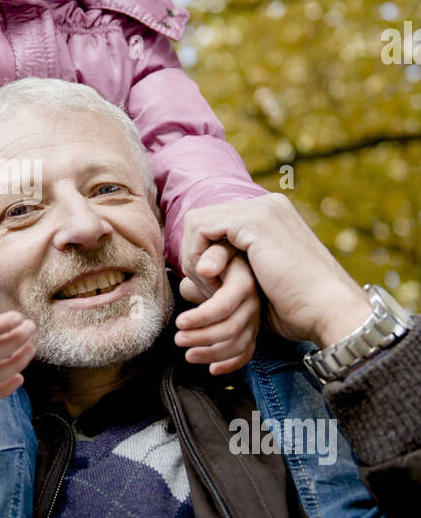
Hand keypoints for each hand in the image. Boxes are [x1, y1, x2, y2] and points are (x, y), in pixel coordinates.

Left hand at [174, 248, 259, 373]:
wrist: (240, 260)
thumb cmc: (223, 255)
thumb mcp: (219, 248)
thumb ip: (213, 256)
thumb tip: (205, 269)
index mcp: (244, 283)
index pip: (224, 306)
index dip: (202, 317)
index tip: (179, 322)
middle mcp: (254, 303)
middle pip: (231, 329)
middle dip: (202, 337)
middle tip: (178, 339)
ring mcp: (255, 319)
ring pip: (239, 344)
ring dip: (212, 354)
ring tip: (188, 355)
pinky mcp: (253, 330)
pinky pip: (247, 352)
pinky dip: (232, 364)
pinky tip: (213, 370)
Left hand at [178, 195, 371, 349]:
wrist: (330, 312)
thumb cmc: (297, 309)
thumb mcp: (254, 288)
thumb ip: (226, 276)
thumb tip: (186, 286)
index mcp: (269, 217)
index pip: (214, 225)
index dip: (203, 257)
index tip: (215, 290)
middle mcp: (266, 205)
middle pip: (202, 222)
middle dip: (194, 259)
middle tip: (212, 291)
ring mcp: (261, 209)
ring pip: (196, 224)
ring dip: (194, 261)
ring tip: (215, 290)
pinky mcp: (254, 221)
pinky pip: (199, 229)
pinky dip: (197, 259)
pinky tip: (216, 285)